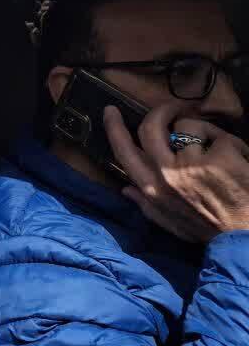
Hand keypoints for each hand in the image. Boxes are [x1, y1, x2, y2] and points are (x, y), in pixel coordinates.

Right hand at [105, 103, 248, 241]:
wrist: (243, 238)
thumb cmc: (209, 231)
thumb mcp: (171, 223)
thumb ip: (147, 205)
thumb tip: (125, 189)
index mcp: (152, 190)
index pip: (124, 151)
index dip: (114, 127)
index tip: (110, 111)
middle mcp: (167, 175)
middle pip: (152, 127)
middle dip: (162, 110)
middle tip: (173, 107)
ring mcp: (192, 165)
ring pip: (189, 126)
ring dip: (205, 132)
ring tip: (218, 148)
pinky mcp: (219, 158)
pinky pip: (219, 136)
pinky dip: (231, 143)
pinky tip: (238, 158)